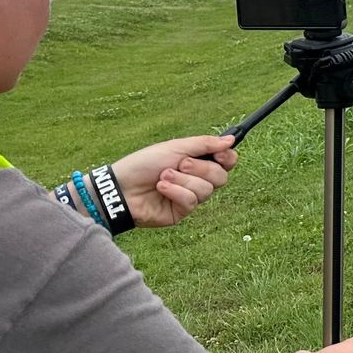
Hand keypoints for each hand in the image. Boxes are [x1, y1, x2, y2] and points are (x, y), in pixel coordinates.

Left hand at [109, 135, 238, 227]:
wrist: (121, 186)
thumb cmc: (144, 164)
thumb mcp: (175, 147)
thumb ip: (204, 144)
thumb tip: (231, 140)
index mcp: (197, 162)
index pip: (226, 162)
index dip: (228, 158)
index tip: (220, 154)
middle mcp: (196, 180)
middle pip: (221, 176)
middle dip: (201, 169)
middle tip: (182, 164)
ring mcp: (189, 196)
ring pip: (207, 190)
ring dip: (183, 181)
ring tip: (163, 177)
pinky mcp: (181, 212)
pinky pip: (192, 201)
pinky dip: (176, 192)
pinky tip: (161, 188)